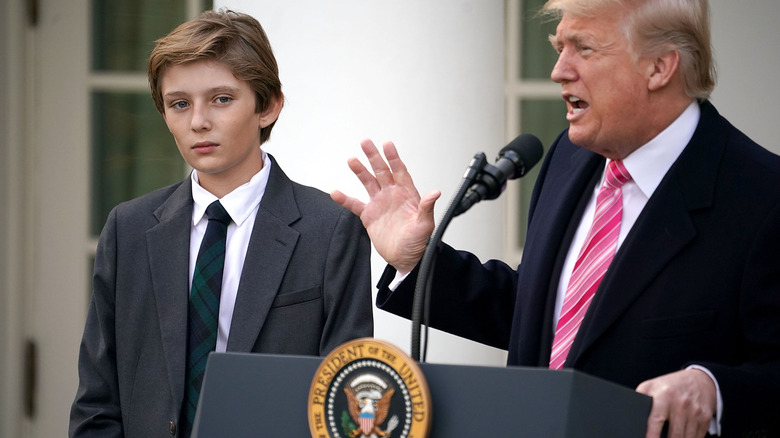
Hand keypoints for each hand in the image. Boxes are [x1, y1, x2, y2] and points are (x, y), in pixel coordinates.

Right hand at [331, 139, 439, 273]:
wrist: (406, 258)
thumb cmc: (419, 241)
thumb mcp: (425, 224)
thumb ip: (426, 207)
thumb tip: (435, 193)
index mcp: (406, 194)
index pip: (399, 171)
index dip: (393, 158)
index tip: (387, 145)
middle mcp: (392, 195)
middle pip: (381, 171)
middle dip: (374, 157)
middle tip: (366, 142)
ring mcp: (379, 203)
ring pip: (368, 182)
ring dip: (360, 171)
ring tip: (352, 160)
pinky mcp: (369, 215)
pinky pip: (355, 204)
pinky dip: (345, 199)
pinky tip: (336, 193)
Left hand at [636, 368, 716, 437]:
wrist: (700, 379)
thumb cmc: (670, 385)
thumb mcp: (652, 385)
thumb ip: (640, 398)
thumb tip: (630, 413)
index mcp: (664, 396)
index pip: (656, 420)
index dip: (651, 435)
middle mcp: (680, 404)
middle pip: (674, 435)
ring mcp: (695, 412)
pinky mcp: (705, 418)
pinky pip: (697, 437)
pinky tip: (682, 437)